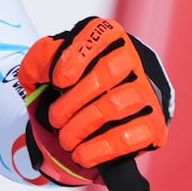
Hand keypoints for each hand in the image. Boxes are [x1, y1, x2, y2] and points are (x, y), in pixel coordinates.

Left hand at [19, 16, 172, 186]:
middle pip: (107, 73)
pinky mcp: (154, 126)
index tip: (56, 81)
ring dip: (82, 126)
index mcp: (110, 38)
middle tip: (54, 119)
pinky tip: (82, 154)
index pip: (97, 35)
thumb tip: (37, 72)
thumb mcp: (49, 64)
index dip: (72, 60)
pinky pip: (132, 136)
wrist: (90, 117)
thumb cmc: (72, 83)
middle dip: (72, 101)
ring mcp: (147, 94)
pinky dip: (101, 149)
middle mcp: (134, 62)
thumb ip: (40, 58)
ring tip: (65, 139)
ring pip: (116, 105)